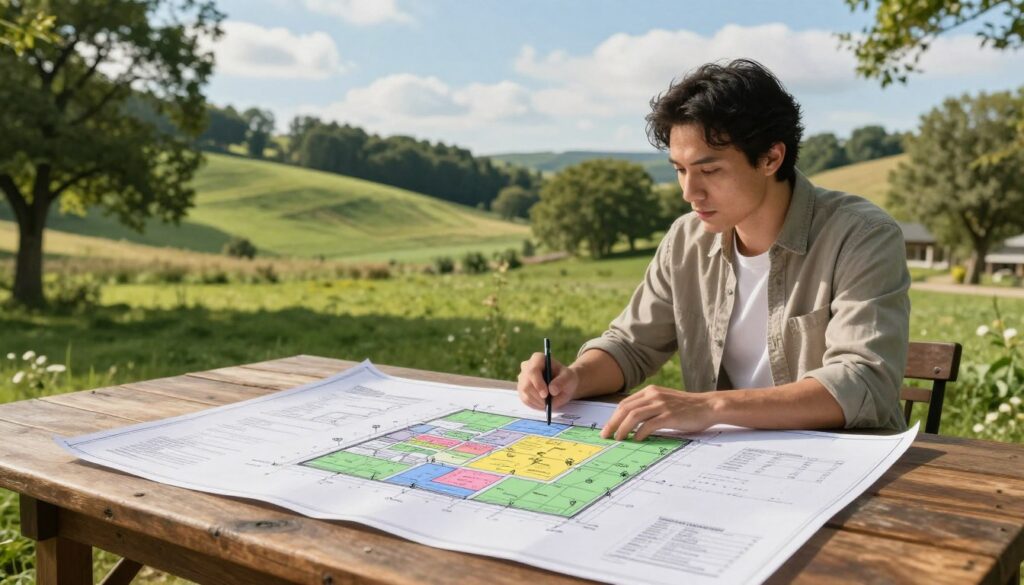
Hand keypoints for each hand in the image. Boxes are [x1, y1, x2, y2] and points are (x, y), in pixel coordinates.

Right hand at [516, 352, 578, 410]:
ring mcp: (522, 378)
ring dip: (538, 401)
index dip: (538, 383)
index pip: (532, 371)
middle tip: (548, 403)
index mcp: (538, 358)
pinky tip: (544, 403)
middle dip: (538, 396)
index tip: (546, 394)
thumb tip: (552, 390)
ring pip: (525, 393)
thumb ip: (562, 382)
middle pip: (526, 384)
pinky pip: (525, 399)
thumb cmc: (566, 378)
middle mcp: (526, 366)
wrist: (563, 385)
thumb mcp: (569, 378)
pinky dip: (535, 404)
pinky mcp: (521, 389)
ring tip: (550, 401)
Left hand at [600, 385, 717, 440]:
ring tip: (619, 439)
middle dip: (612, 423)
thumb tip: (630, 423)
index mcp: (651, 391)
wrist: (708, 406)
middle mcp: (654, 395)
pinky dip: (640, 433)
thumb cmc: (686, 408)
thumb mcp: (664, 401)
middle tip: (606, 435)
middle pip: (625, 409)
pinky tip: (637, 439)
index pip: (625, 403)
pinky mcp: (670, 416)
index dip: (613, 416)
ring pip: (633, 416)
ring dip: (623, 428)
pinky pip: (649, 424)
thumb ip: (649, 407)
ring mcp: (662, 404)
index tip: (607, 428)